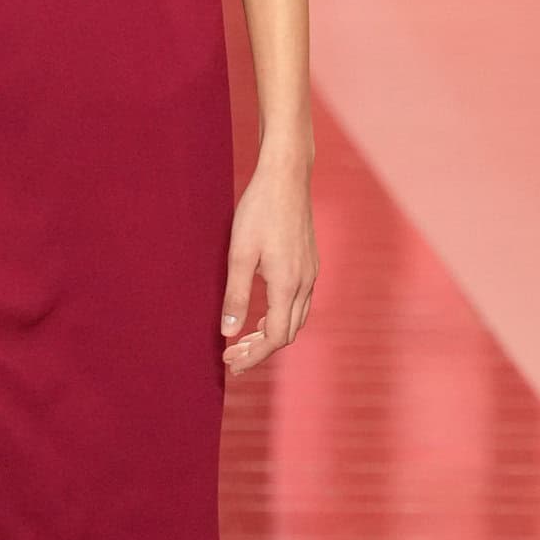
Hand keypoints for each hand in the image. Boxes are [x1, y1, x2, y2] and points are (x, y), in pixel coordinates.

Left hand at [219, 161, 317, 375]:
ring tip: (245, 339)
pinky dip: (282, 316)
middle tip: (233, 356)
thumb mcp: (239, 254)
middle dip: (261, 349)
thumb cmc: (259, 210)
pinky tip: (264, 312)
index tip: (231, 362)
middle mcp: (305, 282)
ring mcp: (311, 272)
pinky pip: (300, 302)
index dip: (254, 355)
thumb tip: (228, 333)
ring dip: (272, 334)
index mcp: (288, 284)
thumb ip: (235, 296)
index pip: (275, 337)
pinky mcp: (310, 262)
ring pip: (297, 319)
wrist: (286, 176)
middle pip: (288, 333)